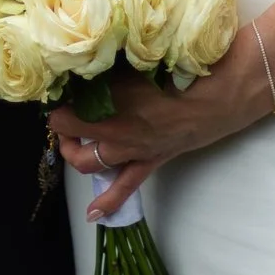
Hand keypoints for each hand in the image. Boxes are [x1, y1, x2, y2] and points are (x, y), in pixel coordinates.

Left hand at [48, 58, 264, 221]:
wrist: (218, 94)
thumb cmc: (180, 69)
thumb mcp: (139, 60)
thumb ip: (111, 64)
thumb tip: (89, 62)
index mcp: (109, 104)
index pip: (64, 110)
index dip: (57, 101)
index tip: (59, 90)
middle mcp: (114, 131)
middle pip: (72, 137)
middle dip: (63, 127)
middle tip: (67, 113)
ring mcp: (131, 151)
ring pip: (90, 163)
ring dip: (77, 154)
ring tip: (76, 143)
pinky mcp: (149, 161)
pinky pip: (125, 187)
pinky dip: (107, 201)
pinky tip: (93, 214)